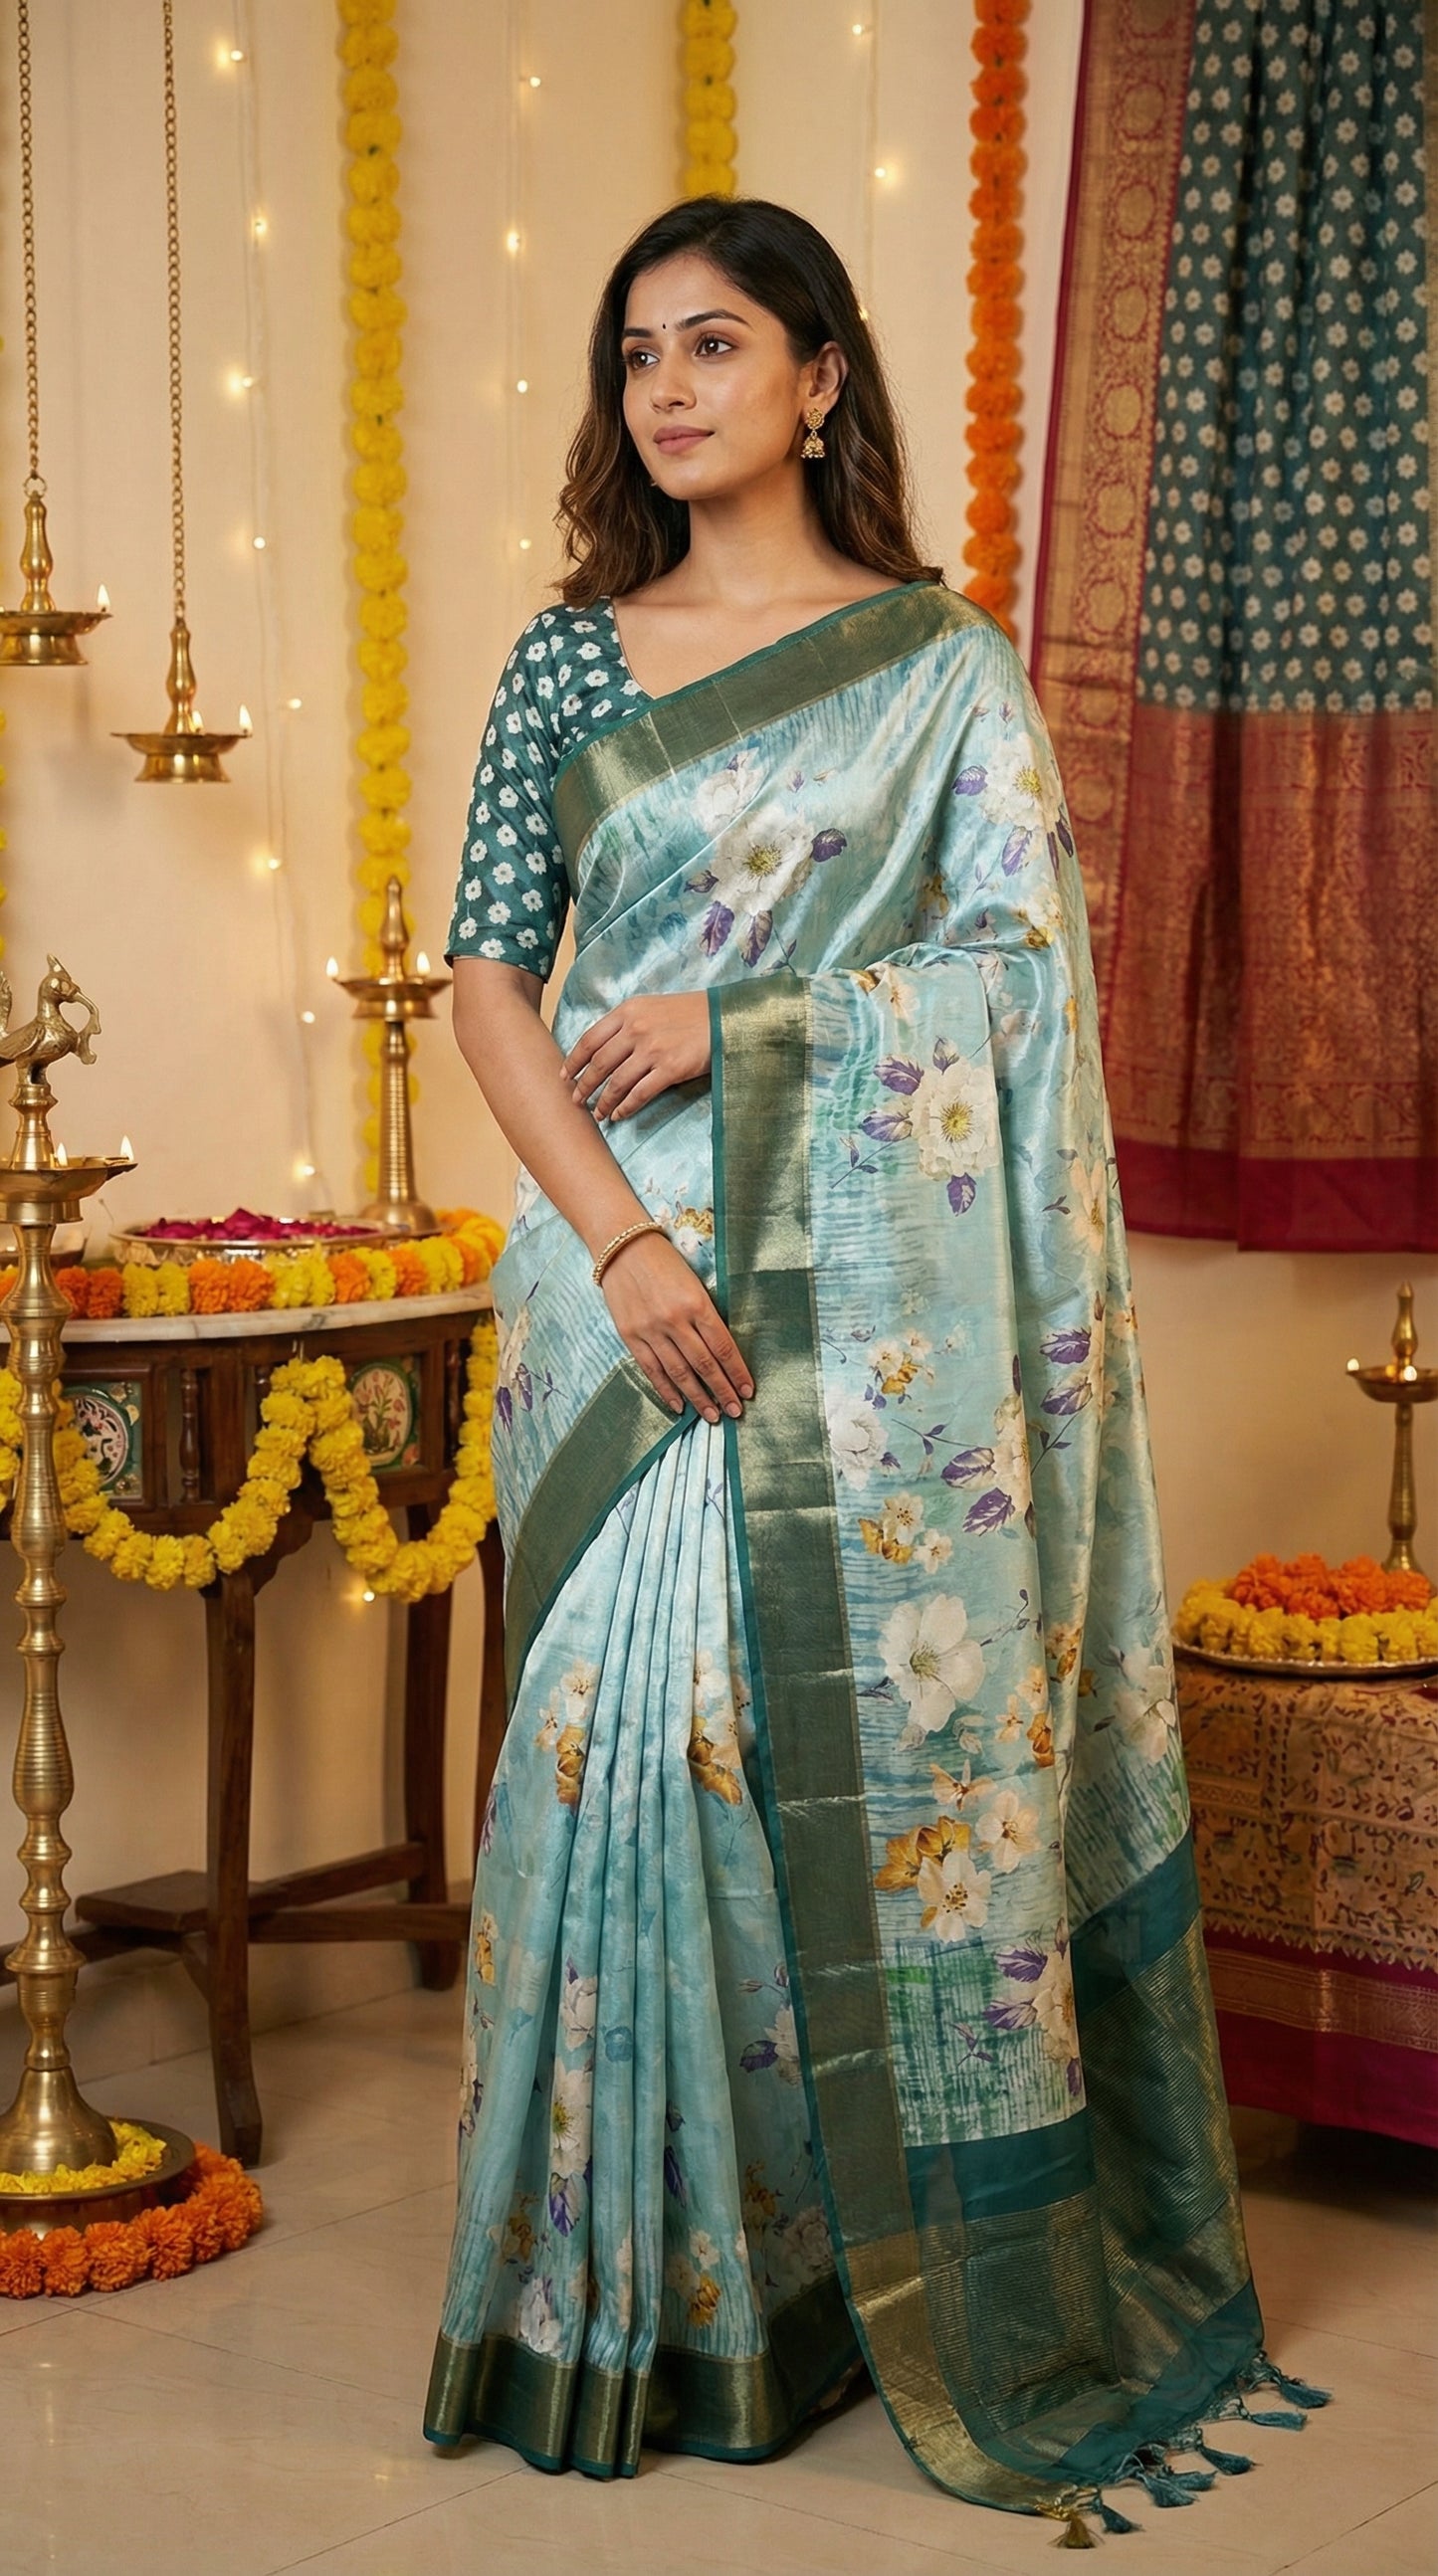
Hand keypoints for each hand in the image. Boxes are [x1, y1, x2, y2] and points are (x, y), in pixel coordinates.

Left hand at [565, 992, 710, 1122]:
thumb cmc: (690, 1013)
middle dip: (583, 1086)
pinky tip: (619, 1115)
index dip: (573, 1060)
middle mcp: (636, 1029)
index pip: (590, 1039)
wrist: (725, 1017)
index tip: (564, 1075)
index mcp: (628, 1012)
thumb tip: (604, 1048)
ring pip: (616, 1082)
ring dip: (603, 1101)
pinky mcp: (670, 1069)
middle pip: (599, 1063)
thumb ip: (627, 1023)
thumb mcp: (652, 1007)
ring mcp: (653, 1050)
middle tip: (576, 1101)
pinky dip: (626, 1107)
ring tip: (597, 1114)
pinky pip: (639, 1094)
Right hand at [600, 1231, 752, 1423]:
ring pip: (679, 1373)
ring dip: (698, 1397)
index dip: (737, 1372)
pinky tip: (679, 1406)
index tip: (747, 1391)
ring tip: (712, 1415)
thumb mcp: (694, 1282)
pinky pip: (652, 1370)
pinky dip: (666, 1390)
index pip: (723, 1347)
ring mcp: (651, 1330)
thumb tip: (721, 1352)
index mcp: (697, 1303)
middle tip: (735, 1412)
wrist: (622, 1246)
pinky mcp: (631, 1336)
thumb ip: (706, 1315)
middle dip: (722, 1391)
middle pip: (705, 1365)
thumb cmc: (664, 1261)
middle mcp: (675, 1320)